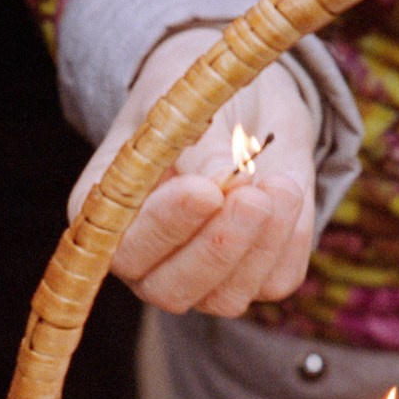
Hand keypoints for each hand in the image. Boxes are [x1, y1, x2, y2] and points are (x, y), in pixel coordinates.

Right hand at [70, 28, 318, 314]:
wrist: (246, 104)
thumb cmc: (197, 101)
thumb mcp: (189, 106)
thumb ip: (198, 150)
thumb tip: (223, 184)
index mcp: (108, 217)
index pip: (124, 249)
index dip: (165, 227)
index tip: (206, 191)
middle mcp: (148, 261)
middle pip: (171, 290)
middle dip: (218, 247)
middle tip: (253, 196)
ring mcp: (202, 278)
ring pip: (226, 298)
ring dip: (262, 245)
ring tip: (281, 183)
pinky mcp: (255, 277)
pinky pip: (276, 280)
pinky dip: (290, 240)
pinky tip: (288, 191)